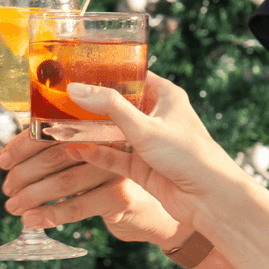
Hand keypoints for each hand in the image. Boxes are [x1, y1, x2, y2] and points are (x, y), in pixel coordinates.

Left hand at [0, 131, 187, 247]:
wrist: (152, 212)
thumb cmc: (109, 182)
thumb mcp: (85, 161)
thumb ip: (58, 150)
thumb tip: (10, 155)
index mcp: (94, 126)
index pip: (51, 130)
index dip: (21, 146)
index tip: (2, 162)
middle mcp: (107, 141)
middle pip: (54, 155)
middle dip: (23, 174)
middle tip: (7, 189)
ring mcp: (116, 168)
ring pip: (63, 182)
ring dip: (32, 196)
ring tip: (13, 207)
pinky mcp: (120, 195)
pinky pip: (77, 206)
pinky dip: (50, 215)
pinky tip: (32, 221)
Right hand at [62, 72, 249, 225]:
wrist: (209, 199)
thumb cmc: (188, 155)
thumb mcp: (145, 127)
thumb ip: (109, 106)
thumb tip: (75, 89)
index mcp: (165, 96)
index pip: (131, 76)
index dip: (106, 72)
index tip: (78, 70)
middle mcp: (156, 116)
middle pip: (117, 104)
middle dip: (91, 104)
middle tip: (62, 98)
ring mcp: (148, 142)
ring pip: (112, 131)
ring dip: (90, 130)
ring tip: (60, 124)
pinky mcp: (142, 166)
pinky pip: (113, 156)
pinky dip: (95, 152)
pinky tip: (73, 148)